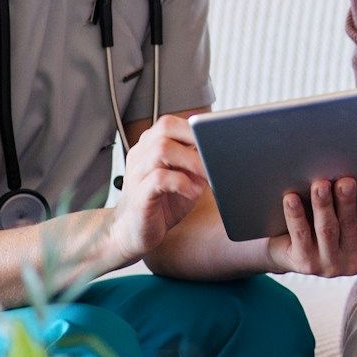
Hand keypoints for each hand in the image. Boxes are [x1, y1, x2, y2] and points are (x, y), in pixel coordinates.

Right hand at [106, 114, 207, 264]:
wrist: (132, 233)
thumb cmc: (162, 204)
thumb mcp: (185, 180)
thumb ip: (197, 164)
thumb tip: (224, 152)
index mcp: (150, 146)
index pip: (171, 123)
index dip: (195, 127)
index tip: (218, 138)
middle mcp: (141, 155)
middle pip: (165, 128)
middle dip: (195, 137)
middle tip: (215, 154)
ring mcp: (137, 173)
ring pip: (161, 149)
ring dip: (191, 160)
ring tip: (207, 175)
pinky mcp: (139, 196)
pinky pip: (158, 179)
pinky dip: (182, 183)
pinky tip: (193, 193)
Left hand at [267, 176, 356, 276]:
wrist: (293, 252)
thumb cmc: (329, 227)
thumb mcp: (348, 221)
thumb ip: (356, 205)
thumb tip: (354, 177)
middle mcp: (352, 261)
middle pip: (350, 225)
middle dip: (347, 201)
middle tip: (345, 182)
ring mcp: (328, 265)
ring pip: (326, 230)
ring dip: (324, 205)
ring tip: (320, 186)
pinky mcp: (304, 263)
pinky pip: (300, 235)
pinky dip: (296, 215)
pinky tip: (292, 198)